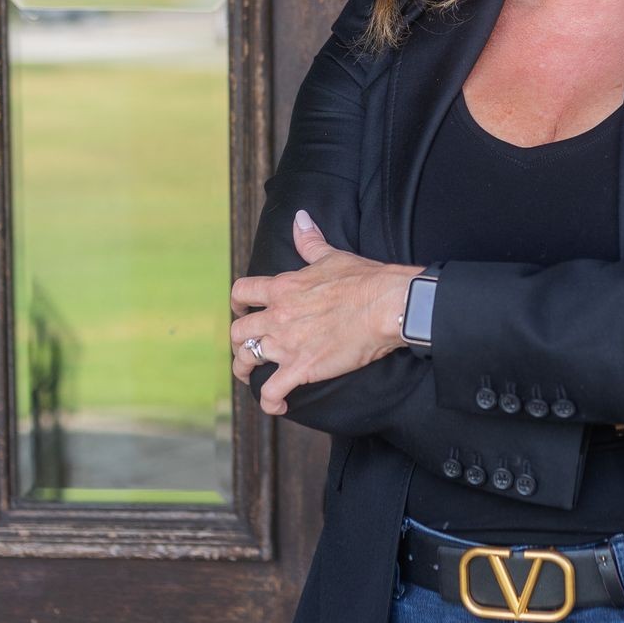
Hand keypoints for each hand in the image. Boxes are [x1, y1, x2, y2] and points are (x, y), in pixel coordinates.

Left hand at [230, 212, 420, 414]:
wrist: (386, 304)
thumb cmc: (364, 279)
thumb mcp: (332, 256)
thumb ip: (310, 241)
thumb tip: (300, 218)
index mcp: (283, 288)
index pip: (242, 292)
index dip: (237, 303)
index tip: (241, 310)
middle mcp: (278, 316)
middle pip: (238, 331)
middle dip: (239, 341)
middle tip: (248, 348)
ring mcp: (287, 344)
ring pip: (246, 360)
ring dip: (245, 371)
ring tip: (252, 378)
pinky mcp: (302, 368)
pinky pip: (273, 391)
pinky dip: (271, 401)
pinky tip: (278, 405)